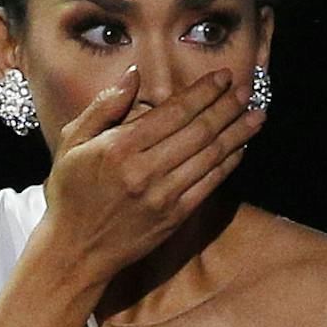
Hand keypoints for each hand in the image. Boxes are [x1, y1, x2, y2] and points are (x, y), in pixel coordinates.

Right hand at [37, 68, 264, 290]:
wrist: (75, 250)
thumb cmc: (70, 193)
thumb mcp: (71, 143)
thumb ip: (103, 107)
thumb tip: (133, 75)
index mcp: (119, 148)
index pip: (173, 112)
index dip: (203, 92)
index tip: (222, 77)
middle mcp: (144, 170)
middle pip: (198, 130)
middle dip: (226, 107)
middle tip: (245, 91)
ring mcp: (162, 196)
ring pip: (210, 156)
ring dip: (237, 133)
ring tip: (256, 115)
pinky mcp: (174, 217)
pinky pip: (209, 184)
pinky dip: (228, 164)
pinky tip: (240, 148)